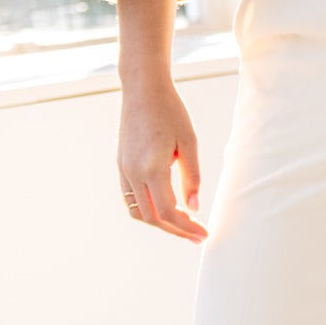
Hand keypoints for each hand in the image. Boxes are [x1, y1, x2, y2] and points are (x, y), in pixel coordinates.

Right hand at [117, 73, 207, 241]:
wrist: (142, 89)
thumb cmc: (170, 111)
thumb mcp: (188, 142)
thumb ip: (191, 177)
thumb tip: (194, 208)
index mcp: (151, 168)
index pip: (169, 212)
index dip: (187, 227)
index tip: (204, 234)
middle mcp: (133, 173)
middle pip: (152, 218)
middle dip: (176, 230)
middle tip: (197, 235)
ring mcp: (124, 170)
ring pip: (138, 212)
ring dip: (159, 223)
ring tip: (182, 224)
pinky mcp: (121, 165)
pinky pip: (131, 198)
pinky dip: (147, 210)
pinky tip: (164, 208)